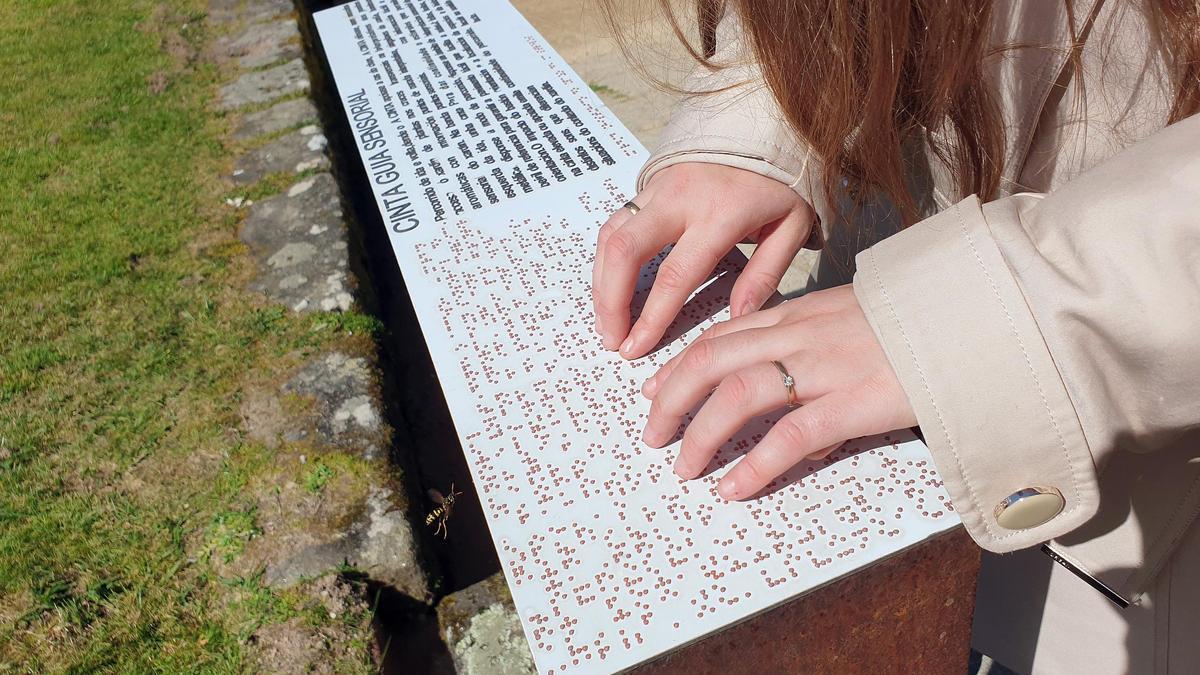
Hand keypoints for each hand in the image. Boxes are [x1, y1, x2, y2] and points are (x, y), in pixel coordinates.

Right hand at [592, 163, 815, 357]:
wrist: (762, 125)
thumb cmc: (780, 183)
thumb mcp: (790, 227)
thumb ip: (765, 274)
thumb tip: (737, 318)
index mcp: (720, 214)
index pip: (675, 274)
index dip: (652, 316)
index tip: (637, 348)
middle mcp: (680, 199)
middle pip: (626, 251)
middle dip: (610, 301)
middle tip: (611, 339)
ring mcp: (658, 189)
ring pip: (611, 236)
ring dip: (601, 283)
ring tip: (606, 321)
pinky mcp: (647, 186)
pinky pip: (614, 225)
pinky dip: (606, 260)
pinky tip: (610, 288)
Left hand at [640, 285, 916, 499]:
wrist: (974, 320)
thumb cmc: (918, 327)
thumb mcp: (855, 325)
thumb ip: (817, 357)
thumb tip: (794, 421)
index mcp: (800, 315)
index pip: (723, 335)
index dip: (681, 364)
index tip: (652, 388)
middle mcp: (802, 336)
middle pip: (713, 359)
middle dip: (672, 397)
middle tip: (651, 434)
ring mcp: (826, 367)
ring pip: (738, 394)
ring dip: (701, 434)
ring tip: (683, 468)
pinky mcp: (855, 402)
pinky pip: (791, 435)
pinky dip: (754, 465)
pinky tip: (733, 488)